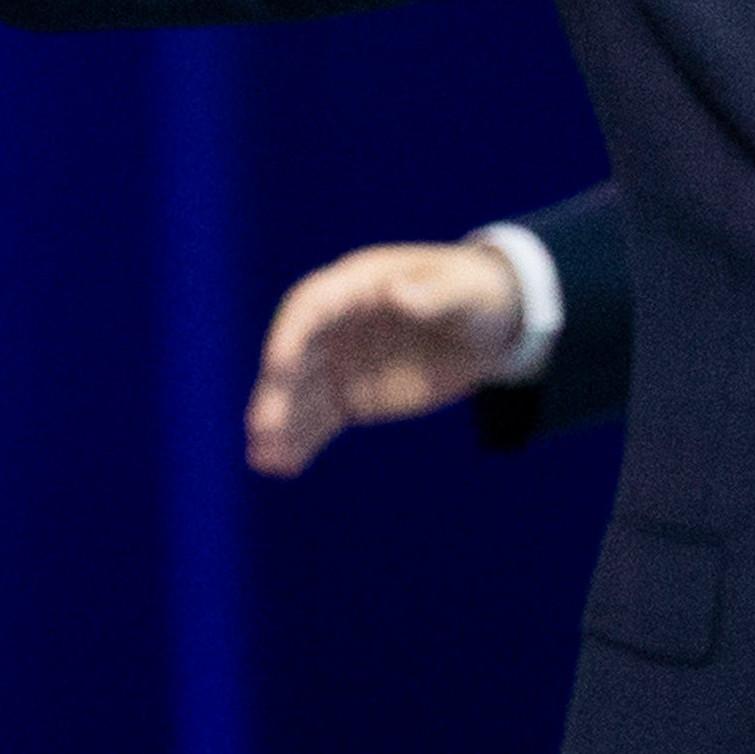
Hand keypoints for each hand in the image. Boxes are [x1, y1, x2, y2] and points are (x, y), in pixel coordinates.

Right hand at [244, 240, 527, 474]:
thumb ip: (435, 294)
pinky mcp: (353, 396)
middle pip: (296, 357)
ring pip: (301, 395)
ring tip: (265, 459)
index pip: (310, 307)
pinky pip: (320, 420)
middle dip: (277, 393)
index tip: (277, 368)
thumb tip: (398, 293)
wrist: (491, 327)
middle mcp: (337, 324)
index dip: (290, 336)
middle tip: (263, 428)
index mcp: (357, 285)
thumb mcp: (466, 290)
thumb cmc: (477, 294)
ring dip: (281, 425)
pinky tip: (284, 467)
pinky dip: (302, 442)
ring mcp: (341, 362)